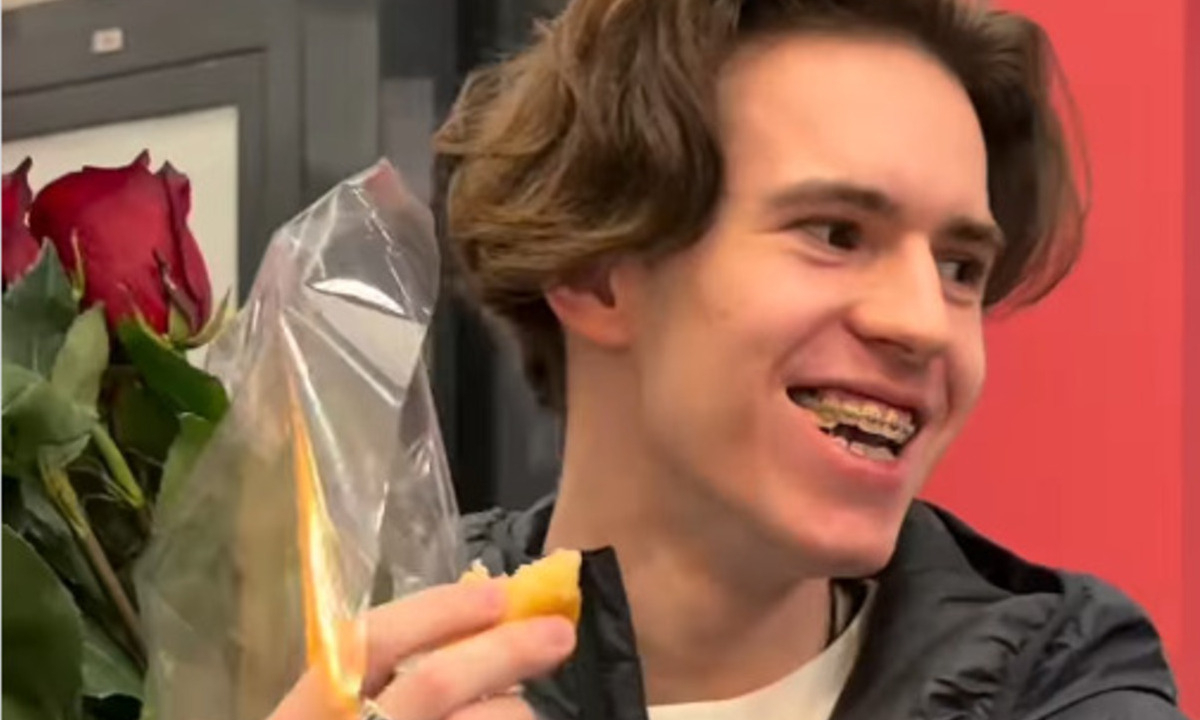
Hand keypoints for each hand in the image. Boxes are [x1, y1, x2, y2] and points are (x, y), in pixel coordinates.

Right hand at [269, 579, 576, 719]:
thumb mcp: (337, 718)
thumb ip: (389, 683)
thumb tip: (481, 621)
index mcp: (311, 711)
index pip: (375, 641)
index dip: (439, 611)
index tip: (498, 593)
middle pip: (435, 683)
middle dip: (506, 651)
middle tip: (559, 635)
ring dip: (515, 715)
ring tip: (524, 714)